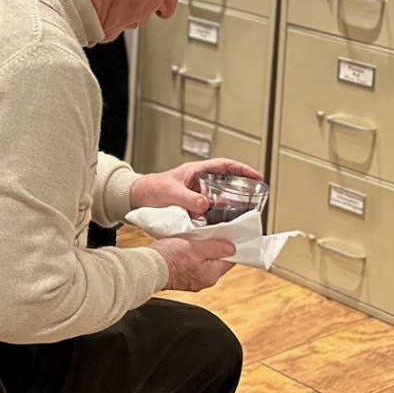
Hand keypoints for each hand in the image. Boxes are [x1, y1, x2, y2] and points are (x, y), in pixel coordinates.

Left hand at [130, 158, 265, 221]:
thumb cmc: (150, 188)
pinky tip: (226, 226)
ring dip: (232, 205)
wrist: (135, 199)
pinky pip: (211, 211)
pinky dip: (219, 217)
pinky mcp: (192, 208)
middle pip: (227, 182)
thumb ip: (187, 198)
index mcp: (196, 171)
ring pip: (220, 198)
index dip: (242, 169)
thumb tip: (205, 205)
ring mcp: (196, 195)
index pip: (224, 166)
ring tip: (247, 214)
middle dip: (243, 188)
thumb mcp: (170, 192)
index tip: (258, 176)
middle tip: (258, 197)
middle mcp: (199, 182)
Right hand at [150, 233, 237, 291]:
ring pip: (202, 261)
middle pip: (216, 261)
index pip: (229, 261)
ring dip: (200, 250)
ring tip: (194, 238)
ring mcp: (191, 279)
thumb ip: (216, 247)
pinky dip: (189, 254)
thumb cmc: (169, 258)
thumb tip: (232, 248)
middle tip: (208, 233)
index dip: (229, 247)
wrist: (148, 267)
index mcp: (210, 275)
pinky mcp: (179, 275)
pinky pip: (190, 263)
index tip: (227, 236)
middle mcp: (203, 280)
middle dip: (213, 247)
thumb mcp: (196, 248)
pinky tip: (183, 246)